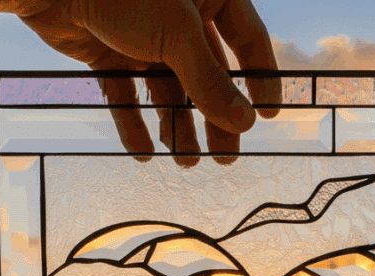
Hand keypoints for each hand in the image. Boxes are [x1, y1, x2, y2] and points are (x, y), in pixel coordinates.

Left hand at [18, 0, 281, 165]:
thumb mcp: (178, 36)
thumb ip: (210, 82)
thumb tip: (243, 123)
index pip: (247, 38)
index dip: (260, 77)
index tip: (266, 115)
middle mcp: (178, 14)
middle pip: (208, 74)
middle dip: (215, 117)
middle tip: (225, 157)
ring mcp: (142, 34)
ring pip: (169, 89)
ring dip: (178, 127)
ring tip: (187, 162)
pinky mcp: (107, 52)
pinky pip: (128, 94)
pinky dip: (135, 125)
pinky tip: (145, 153)